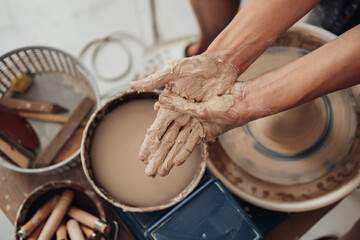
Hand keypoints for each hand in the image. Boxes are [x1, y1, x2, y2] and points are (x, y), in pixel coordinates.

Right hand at [130, 54, 242, 175]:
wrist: (221, 65)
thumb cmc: (197, 65)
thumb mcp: (173, 70)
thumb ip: (154, 80)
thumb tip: (131, 86)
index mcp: (170, 104)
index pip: (156, 129)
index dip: (149, 144)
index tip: (142, 157)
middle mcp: (179, 113)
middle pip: (166, 140)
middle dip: (157, 157)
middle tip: (149, 173)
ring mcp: (193, 118)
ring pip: (179, 143)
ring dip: (170, 157)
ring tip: (163, 172)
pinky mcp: (206, 119)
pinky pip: (195, 138)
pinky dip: (187, 150)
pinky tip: (179, 161)